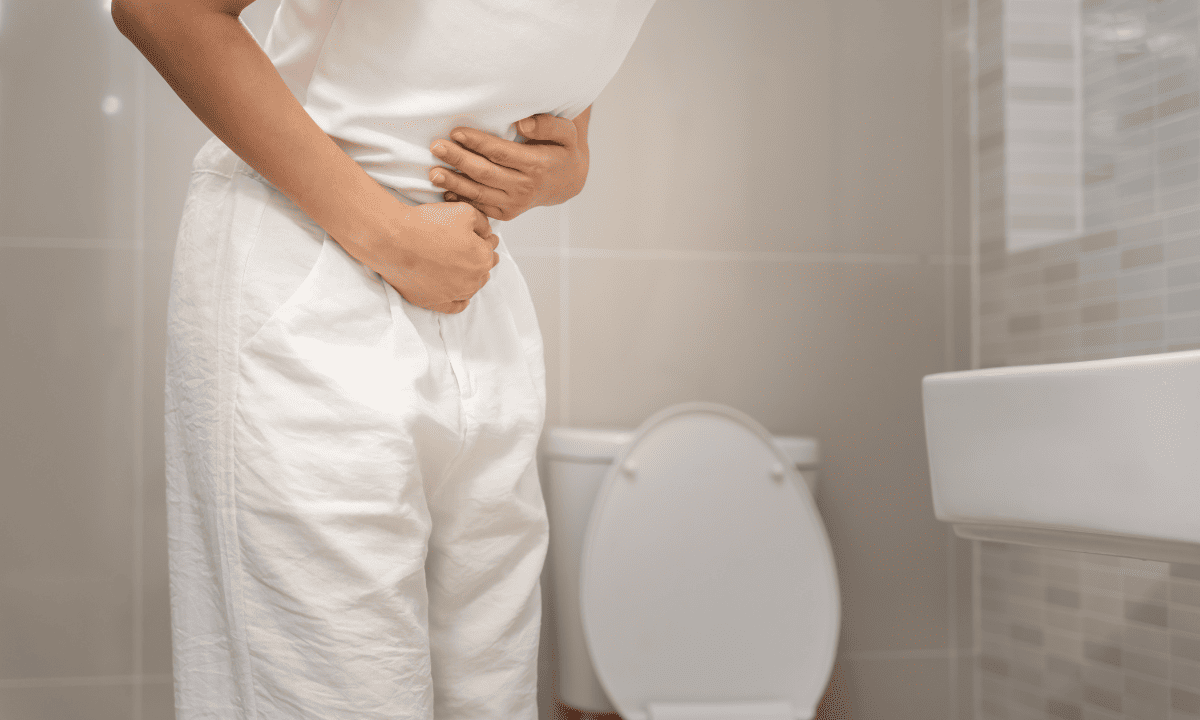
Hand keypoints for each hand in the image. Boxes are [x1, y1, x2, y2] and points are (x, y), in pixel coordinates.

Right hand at [365, 201, 498, 313]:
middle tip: (472, 251)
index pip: (490, 249)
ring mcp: (453, 294)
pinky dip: (458, 301)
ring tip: (464, 269)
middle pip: (482, 270)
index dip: (486, 240)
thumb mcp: (464, 211)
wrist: (394, 240)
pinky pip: (454, 307)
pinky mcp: (433, 302)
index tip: (483, 237)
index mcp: (482, 259)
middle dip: (480, 260)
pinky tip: (459, 296)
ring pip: (470, 288)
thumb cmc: (428, 224)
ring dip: (470, 279)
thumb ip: (483, 223)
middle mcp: (472, 281)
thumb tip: (487, 233)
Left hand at [428, 113, 588, 220]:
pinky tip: (445, 192)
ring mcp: (515, 204)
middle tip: (436, 147)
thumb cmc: (562, 150)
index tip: (456, 132)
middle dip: (458, 160)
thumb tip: (522, 125)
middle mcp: (525, 188)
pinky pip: (481, 208)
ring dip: (454, 184)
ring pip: (479, 194)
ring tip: (433, 173)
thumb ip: (547, 126)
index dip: (477, 142)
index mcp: (537, 166)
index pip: (501, 153)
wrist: (567, 181)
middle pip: (485, 173)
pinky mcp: (507, 213)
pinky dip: (462, 201)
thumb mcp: (566, 133)